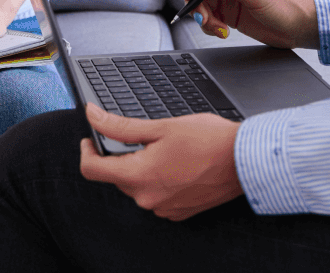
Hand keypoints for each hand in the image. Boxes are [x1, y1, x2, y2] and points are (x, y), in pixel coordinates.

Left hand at [78, 103, 242, 219]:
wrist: (242, 160)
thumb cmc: (208, 140)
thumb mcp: (161, 126)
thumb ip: (121, 125)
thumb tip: (94, 116)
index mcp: (139, 176)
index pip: (93, 170)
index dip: (87, 150)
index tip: (90, 139)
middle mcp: (147, 198)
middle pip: (117, 176)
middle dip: (122, 156)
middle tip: (142, 137)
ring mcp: (163, 208)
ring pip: (137, 187)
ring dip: (142, 168)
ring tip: (167, 150)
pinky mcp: (177, 213)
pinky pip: (156, 196)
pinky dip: (159, 181)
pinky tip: (177, 165)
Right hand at [181, 0, 317, 48]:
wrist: (298, 29)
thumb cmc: (285, 6)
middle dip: (197, 3)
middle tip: (203, 18)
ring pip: (201, 4)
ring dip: (204, 18)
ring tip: (218, 28)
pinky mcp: (228, 14)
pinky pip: (208, 18)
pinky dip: (210, 26)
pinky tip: (222, 32)